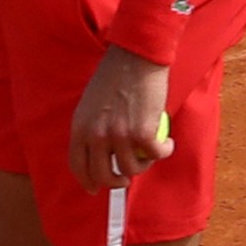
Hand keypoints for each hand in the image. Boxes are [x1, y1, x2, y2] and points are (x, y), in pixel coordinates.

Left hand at [67, 46, 173, 190]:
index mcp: (80, 127)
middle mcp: (97, 135)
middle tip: (126, 178)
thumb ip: (92, 128)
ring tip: (151, 151)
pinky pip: (155, 155)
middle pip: (103, 175)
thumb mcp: (91, 103)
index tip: (94, 189)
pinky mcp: (143, 133)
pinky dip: (164, 151)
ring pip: (132, 169)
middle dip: (116, 182)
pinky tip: (167, 143)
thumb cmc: (115, 75)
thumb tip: (100, 153)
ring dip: (144, 165)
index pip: (78, 166)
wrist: (136, 56)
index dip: (87, 181)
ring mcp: (120, 136)